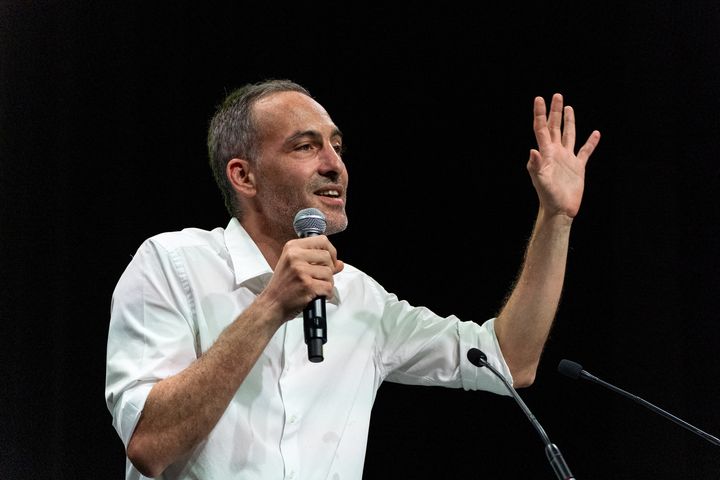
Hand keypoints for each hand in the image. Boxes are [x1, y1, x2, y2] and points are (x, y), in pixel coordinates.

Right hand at [261, 235, 343, 321]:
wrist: (272, 304)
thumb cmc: (283, 286)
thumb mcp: (295, 266)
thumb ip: (317, 261)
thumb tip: (339, 263)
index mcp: (292, 247)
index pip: (322, 240)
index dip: (331, 251)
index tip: (330, 260)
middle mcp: (295, 256)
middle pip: (327, 256)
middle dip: (330, 269)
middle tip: (322, 278)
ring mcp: (301, 271)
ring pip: (329, 273)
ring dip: (328, 283)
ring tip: (317, 287)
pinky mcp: (307, 285)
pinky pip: (328, 287)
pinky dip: (327, 294)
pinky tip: (318, 295)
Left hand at [528, 93, 600, 217]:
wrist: (560, 210)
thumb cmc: (548, 196)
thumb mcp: (540, 181)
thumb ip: (535, 166)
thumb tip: (532, 150)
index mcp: (546, 153)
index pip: (541, 129)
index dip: (540, 114)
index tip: (539, 99)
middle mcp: (556, 153)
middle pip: (555, 127)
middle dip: (555, 111)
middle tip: (557, 95)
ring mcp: (567, 159)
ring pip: (569, 135)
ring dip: (569, 121)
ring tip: (569, 108)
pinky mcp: (578, 167)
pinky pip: (585, 151)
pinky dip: (591, 142)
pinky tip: (595, 133)